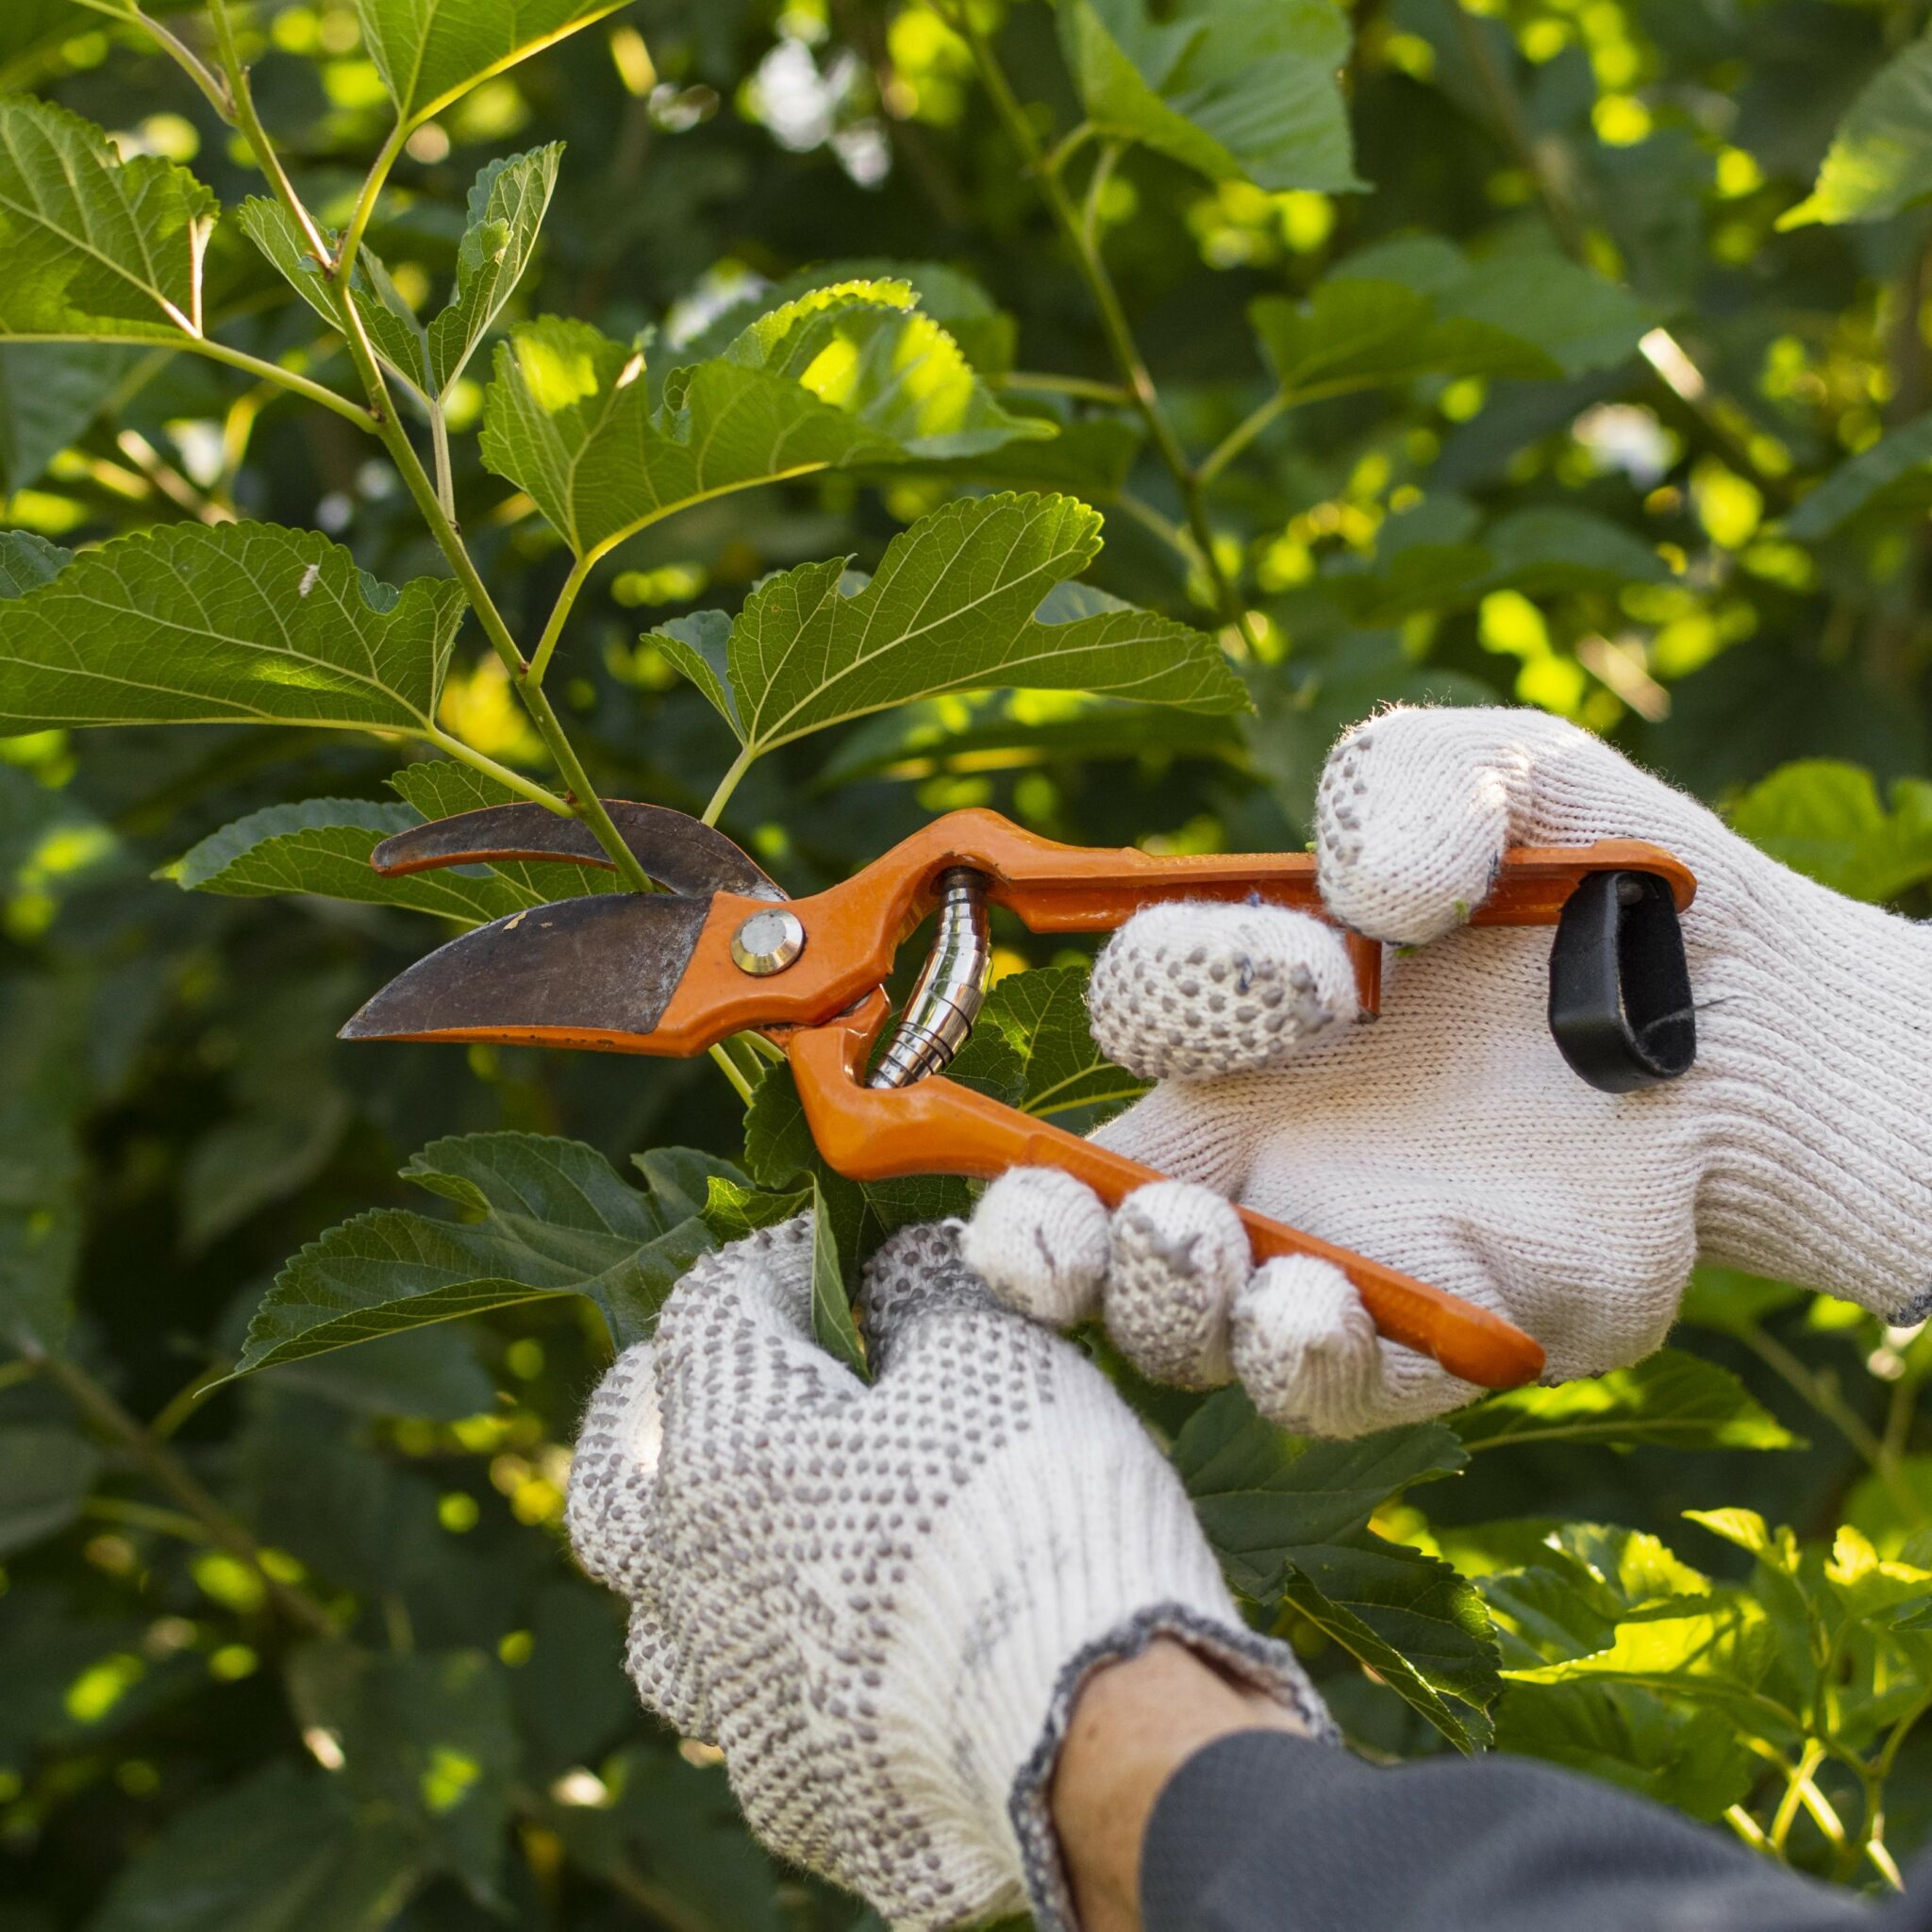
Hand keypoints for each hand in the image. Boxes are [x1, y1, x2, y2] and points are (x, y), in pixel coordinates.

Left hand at [565, 1217, 1324, 1930]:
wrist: (1091, 1737)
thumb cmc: (1026, 1508)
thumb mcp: (990, 1349)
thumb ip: (925, 1290)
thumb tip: (901, 1267)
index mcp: (724, 1442)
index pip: (709, 1308)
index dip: (779, 1261)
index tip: (844, 1253)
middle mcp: (691, 1573)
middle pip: (615, 1472)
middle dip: (660, 1408)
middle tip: (730, 1383)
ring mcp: (731, 1698)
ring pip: (661, 1615)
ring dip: (701, 1559)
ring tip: (773, 1533)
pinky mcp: (789, 1794)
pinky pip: (754, 1715)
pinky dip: (786, 1668)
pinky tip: (856, 1654)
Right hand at [963, 706, 1931, 1437]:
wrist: (1752, 1025)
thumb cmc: (1610, 893)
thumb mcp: (1513, 778)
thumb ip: (1411, 781)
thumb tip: (1361, 898)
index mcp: (1250, 1017)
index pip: (1137, 1020)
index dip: (1184, 994)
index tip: (1322, 976)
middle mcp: (1263, 1148)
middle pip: (1083, 1222)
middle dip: (1043, 1229)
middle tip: (1098, 1205)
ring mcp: (1336, 1254)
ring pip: (1181, 1327)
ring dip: (1164, 1300)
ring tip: (1208, 1247)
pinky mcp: (1436, 1337)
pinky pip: (1324, 1387)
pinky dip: (1298, 1362)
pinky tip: (1314, 1307)